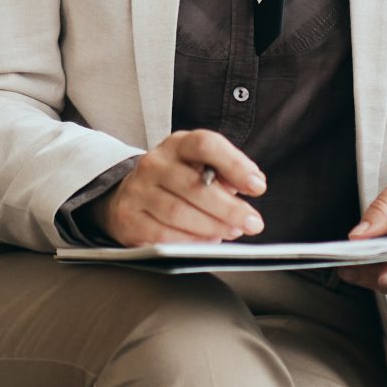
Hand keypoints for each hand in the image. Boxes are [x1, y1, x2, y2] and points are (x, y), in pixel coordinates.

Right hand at [94, 130, 266, 244]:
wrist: (130, 195)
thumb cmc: (177, 182)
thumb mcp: (200, 167)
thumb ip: (225, 173)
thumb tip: (253, 184)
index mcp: (177, 145)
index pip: (206, 145)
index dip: (235, 165)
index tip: (258, 186)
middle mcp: (154, 163)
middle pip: (194, 185)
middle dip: (229, 208)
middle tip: (252, 223)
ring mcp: (138, 190)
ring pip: (178, 212)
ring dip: (211, 226)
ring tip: (232, 231)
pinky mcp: (128, 218)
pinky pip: (162, 234)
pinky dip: (189, 241)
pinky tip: (207, 241)